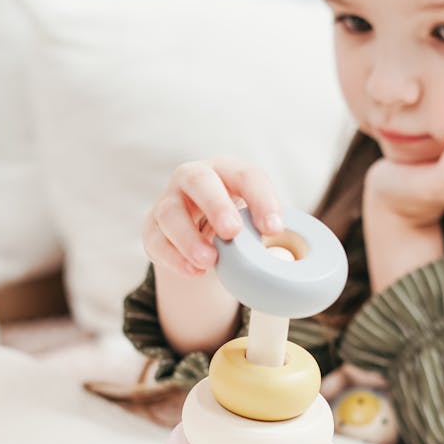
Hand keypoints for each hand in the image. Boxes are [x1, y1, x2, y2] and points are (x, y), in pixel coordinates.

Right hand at [143, 155, 282, 276]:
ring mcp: (168, 202)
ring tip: (210, 261)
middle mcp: (193, 179)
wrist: (199, 239)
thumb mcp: (253, 222)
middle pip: (199, 180)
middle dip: (216, 205)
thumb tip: (291, 258)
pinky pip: (157, 241)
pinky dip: (175, 258)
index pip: (246, 176)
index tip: (274, 228)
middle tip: (233, 232)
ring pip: (170, 212)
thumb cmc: (235, 227)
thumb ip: (268, 231)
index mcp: (227, 172)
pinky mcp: (152, 229)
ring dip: (189, 238)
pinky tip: (194, 271)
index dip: (261, 199)